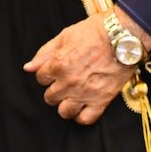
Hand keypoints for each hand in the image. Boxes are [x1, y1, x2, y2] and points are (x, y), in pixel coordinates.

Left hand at [23, 8, 150, 124]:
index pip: (41, 78)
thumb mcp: (64, 36)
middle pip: (50, 97)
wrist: (123, 37)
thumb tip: (28, 67)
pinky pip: (86, 119)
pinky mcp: (102, 100)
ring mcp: (85, 93)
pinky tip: (82, 108)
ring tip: (71, 97)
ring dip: (65, 105)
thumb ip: (44, 53)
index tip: (54, 71)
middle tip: (63, 83)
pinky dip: (82, 116)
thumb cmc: (94, 32)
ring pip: (64, 111)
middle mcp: (69, 82)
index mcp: (58, 65)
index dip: (46, 74)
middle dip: (54, 90)